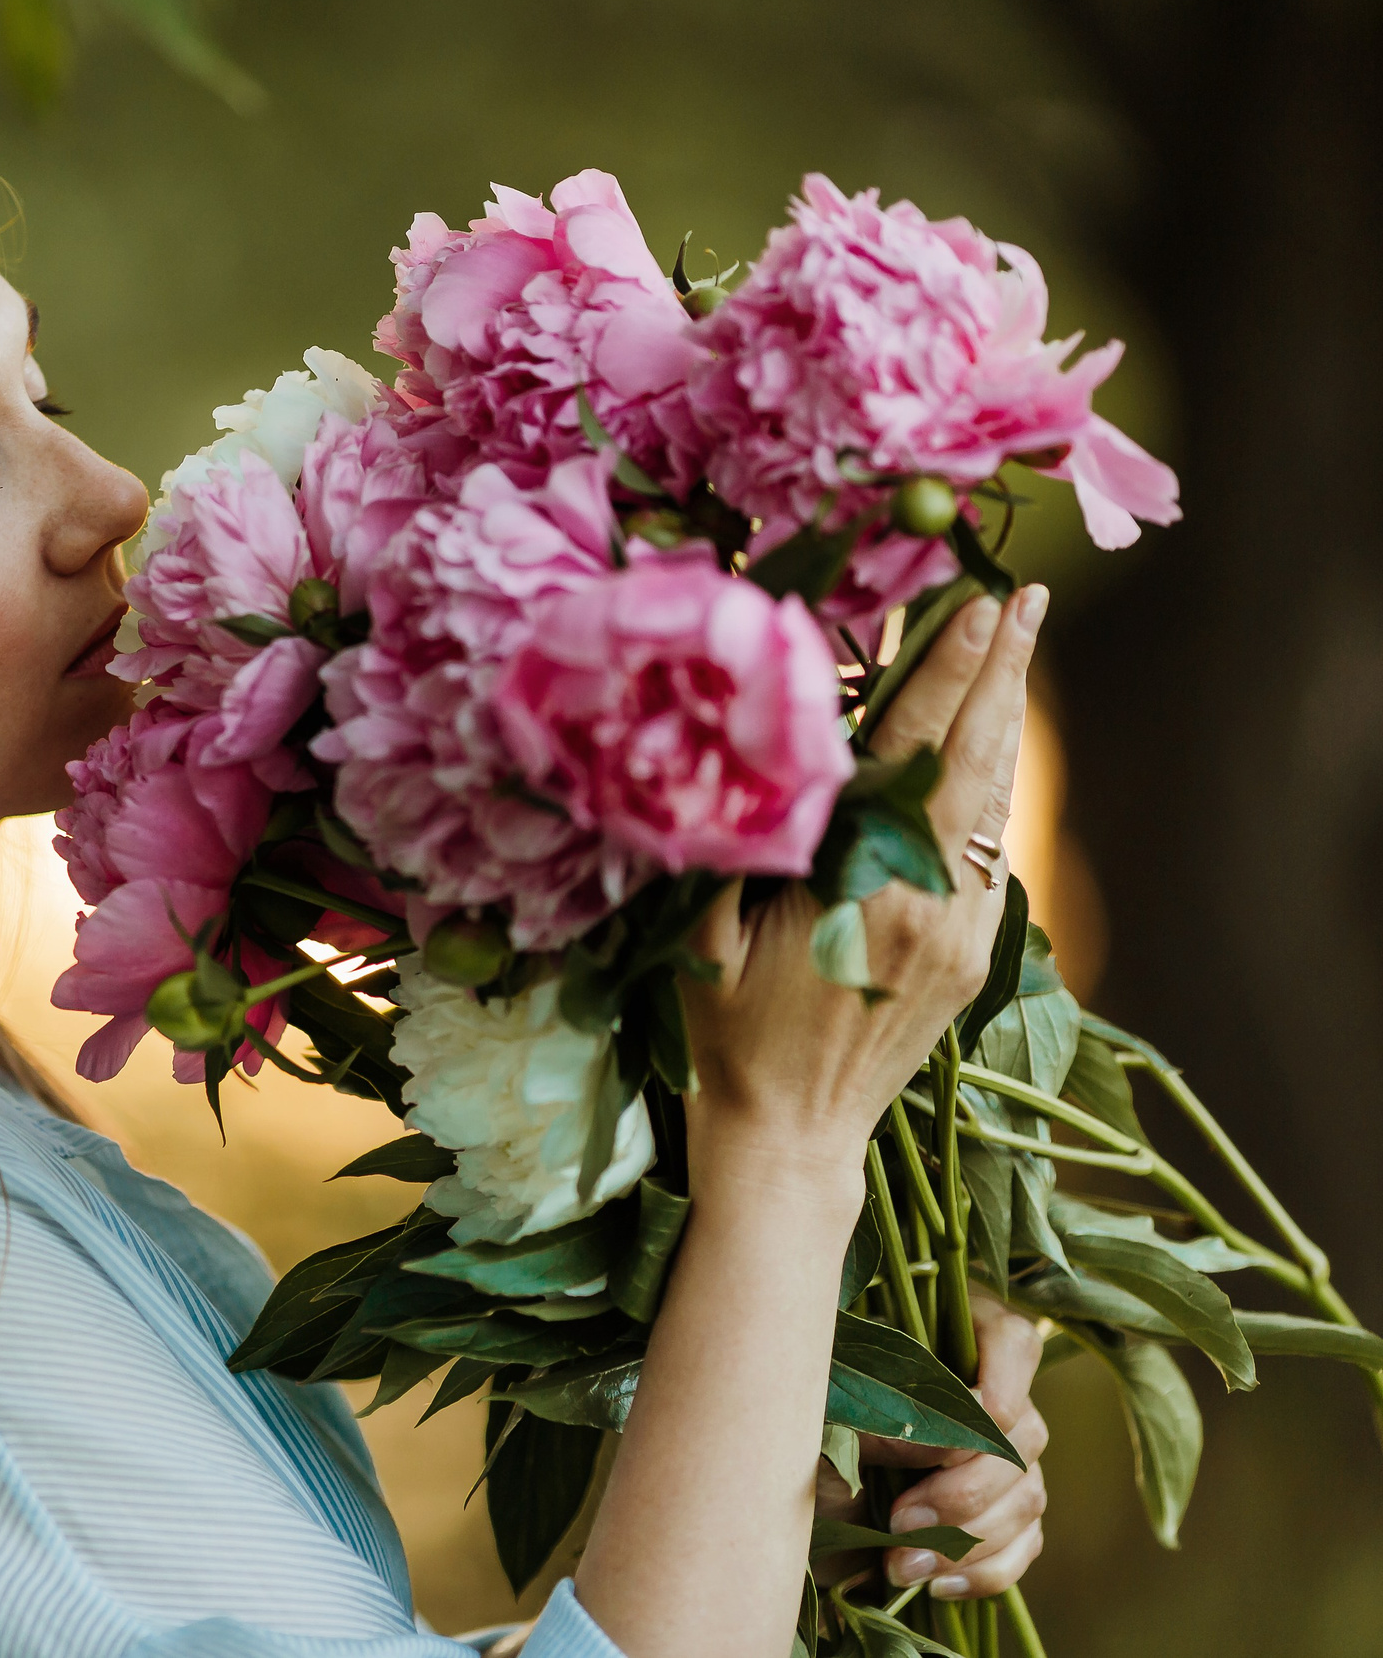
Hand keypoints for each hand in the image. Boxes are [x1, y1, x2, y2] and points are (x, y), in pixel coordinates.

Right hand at [680, 587, 1047, 1180]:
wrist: (789, 1138)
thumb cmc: (728, 1034)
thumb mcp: (708, 935)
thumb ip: (741, 843)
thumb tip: (754, 748)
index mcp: (870, 894)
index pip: (918, 756)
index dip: (947, 675)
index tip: (976, 604)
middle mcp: (937, 908)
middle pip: (981, 765)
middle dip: (1003, 674)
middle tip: (1028, 597)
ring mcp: (966, 934)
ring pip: (995, 806)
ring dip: (1001, 724)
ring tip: (1010, 650)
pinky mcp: (974, 956)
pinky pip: (990, 853)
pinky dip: (987, 789)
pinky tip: (979, 752)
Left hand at [815, 1291, 1050, 1598]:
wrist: (769, 1503)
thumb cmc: (788, 1435)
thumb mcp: (816, 1414)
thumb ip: (875, 1416)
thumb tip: (938, 1446)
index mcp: (940, 1341)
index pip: (1010, 1341)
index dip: (1005, 1380)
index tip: (971, 1424)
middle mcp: (981, 1396)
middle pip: (1024, 1433)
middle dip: (966, 1488)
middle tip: (899, 1518)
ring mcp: (996, 1458)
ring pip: (1028, 1495)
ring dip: (969, 1539)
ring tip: (899, 1563)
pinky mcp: (996, 1515)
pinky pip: (1022, 1545)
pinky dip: (984, 1571)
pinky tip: (933, 1582)